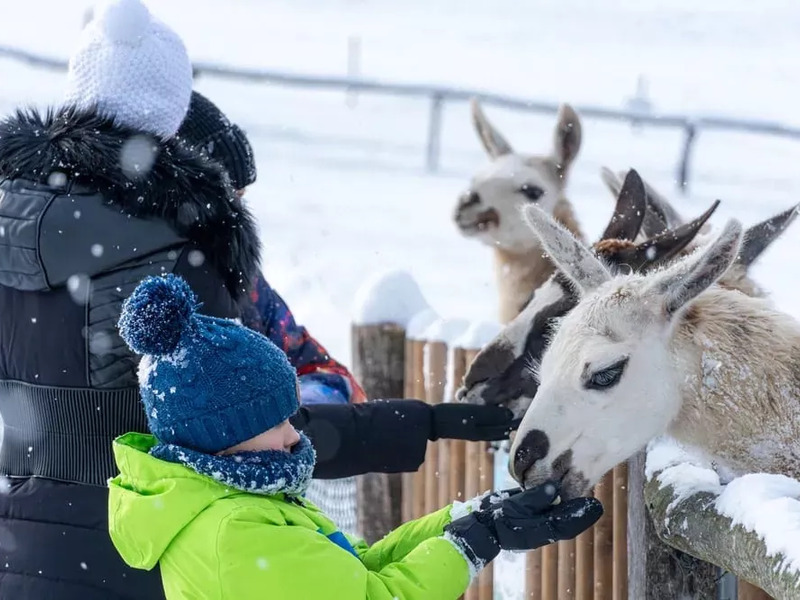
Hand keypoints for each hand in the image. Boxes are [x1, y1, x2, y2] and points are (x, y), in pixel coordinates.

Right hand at [430, 403, 520, 441]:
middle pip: (502, 429)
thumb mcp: (472, 414)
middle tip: (527, 412)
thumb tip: (510, 415)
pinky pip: (486, 423)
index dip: (518, 422)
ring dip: (504, 420)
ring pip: (495, 427)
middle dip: (514, 422)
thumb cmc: (451, 416)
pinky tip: (495, 411)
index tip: (531, 415)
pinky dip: (494, 418)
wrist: (430, 421)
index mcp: (483, 433)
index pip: (506, 429)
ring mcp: (473, 430)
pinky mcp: (467, 425)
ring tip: (515, 411)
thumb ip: (491, 414)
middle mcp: (481, 434)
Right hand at [443, 481, 602, 570]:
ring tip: (580, 490)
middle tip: (594, 499)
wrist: (477, 528)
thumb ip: (534, 497)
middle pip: (565, 520)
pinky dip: (554, 503)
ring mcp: (533, 525)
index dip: (582, 514)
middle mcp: (540, 530)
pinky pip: (545, 512)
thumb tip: (555, 487)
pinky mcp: (526, 518)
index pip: (567, 524)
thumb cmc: (493, 518)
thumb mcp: (513, 505)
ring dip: (568, 505)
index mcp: (539, 530)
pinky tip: (557, 491)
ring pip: (556, 516)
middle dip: (579, 509)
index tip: (597, 504)